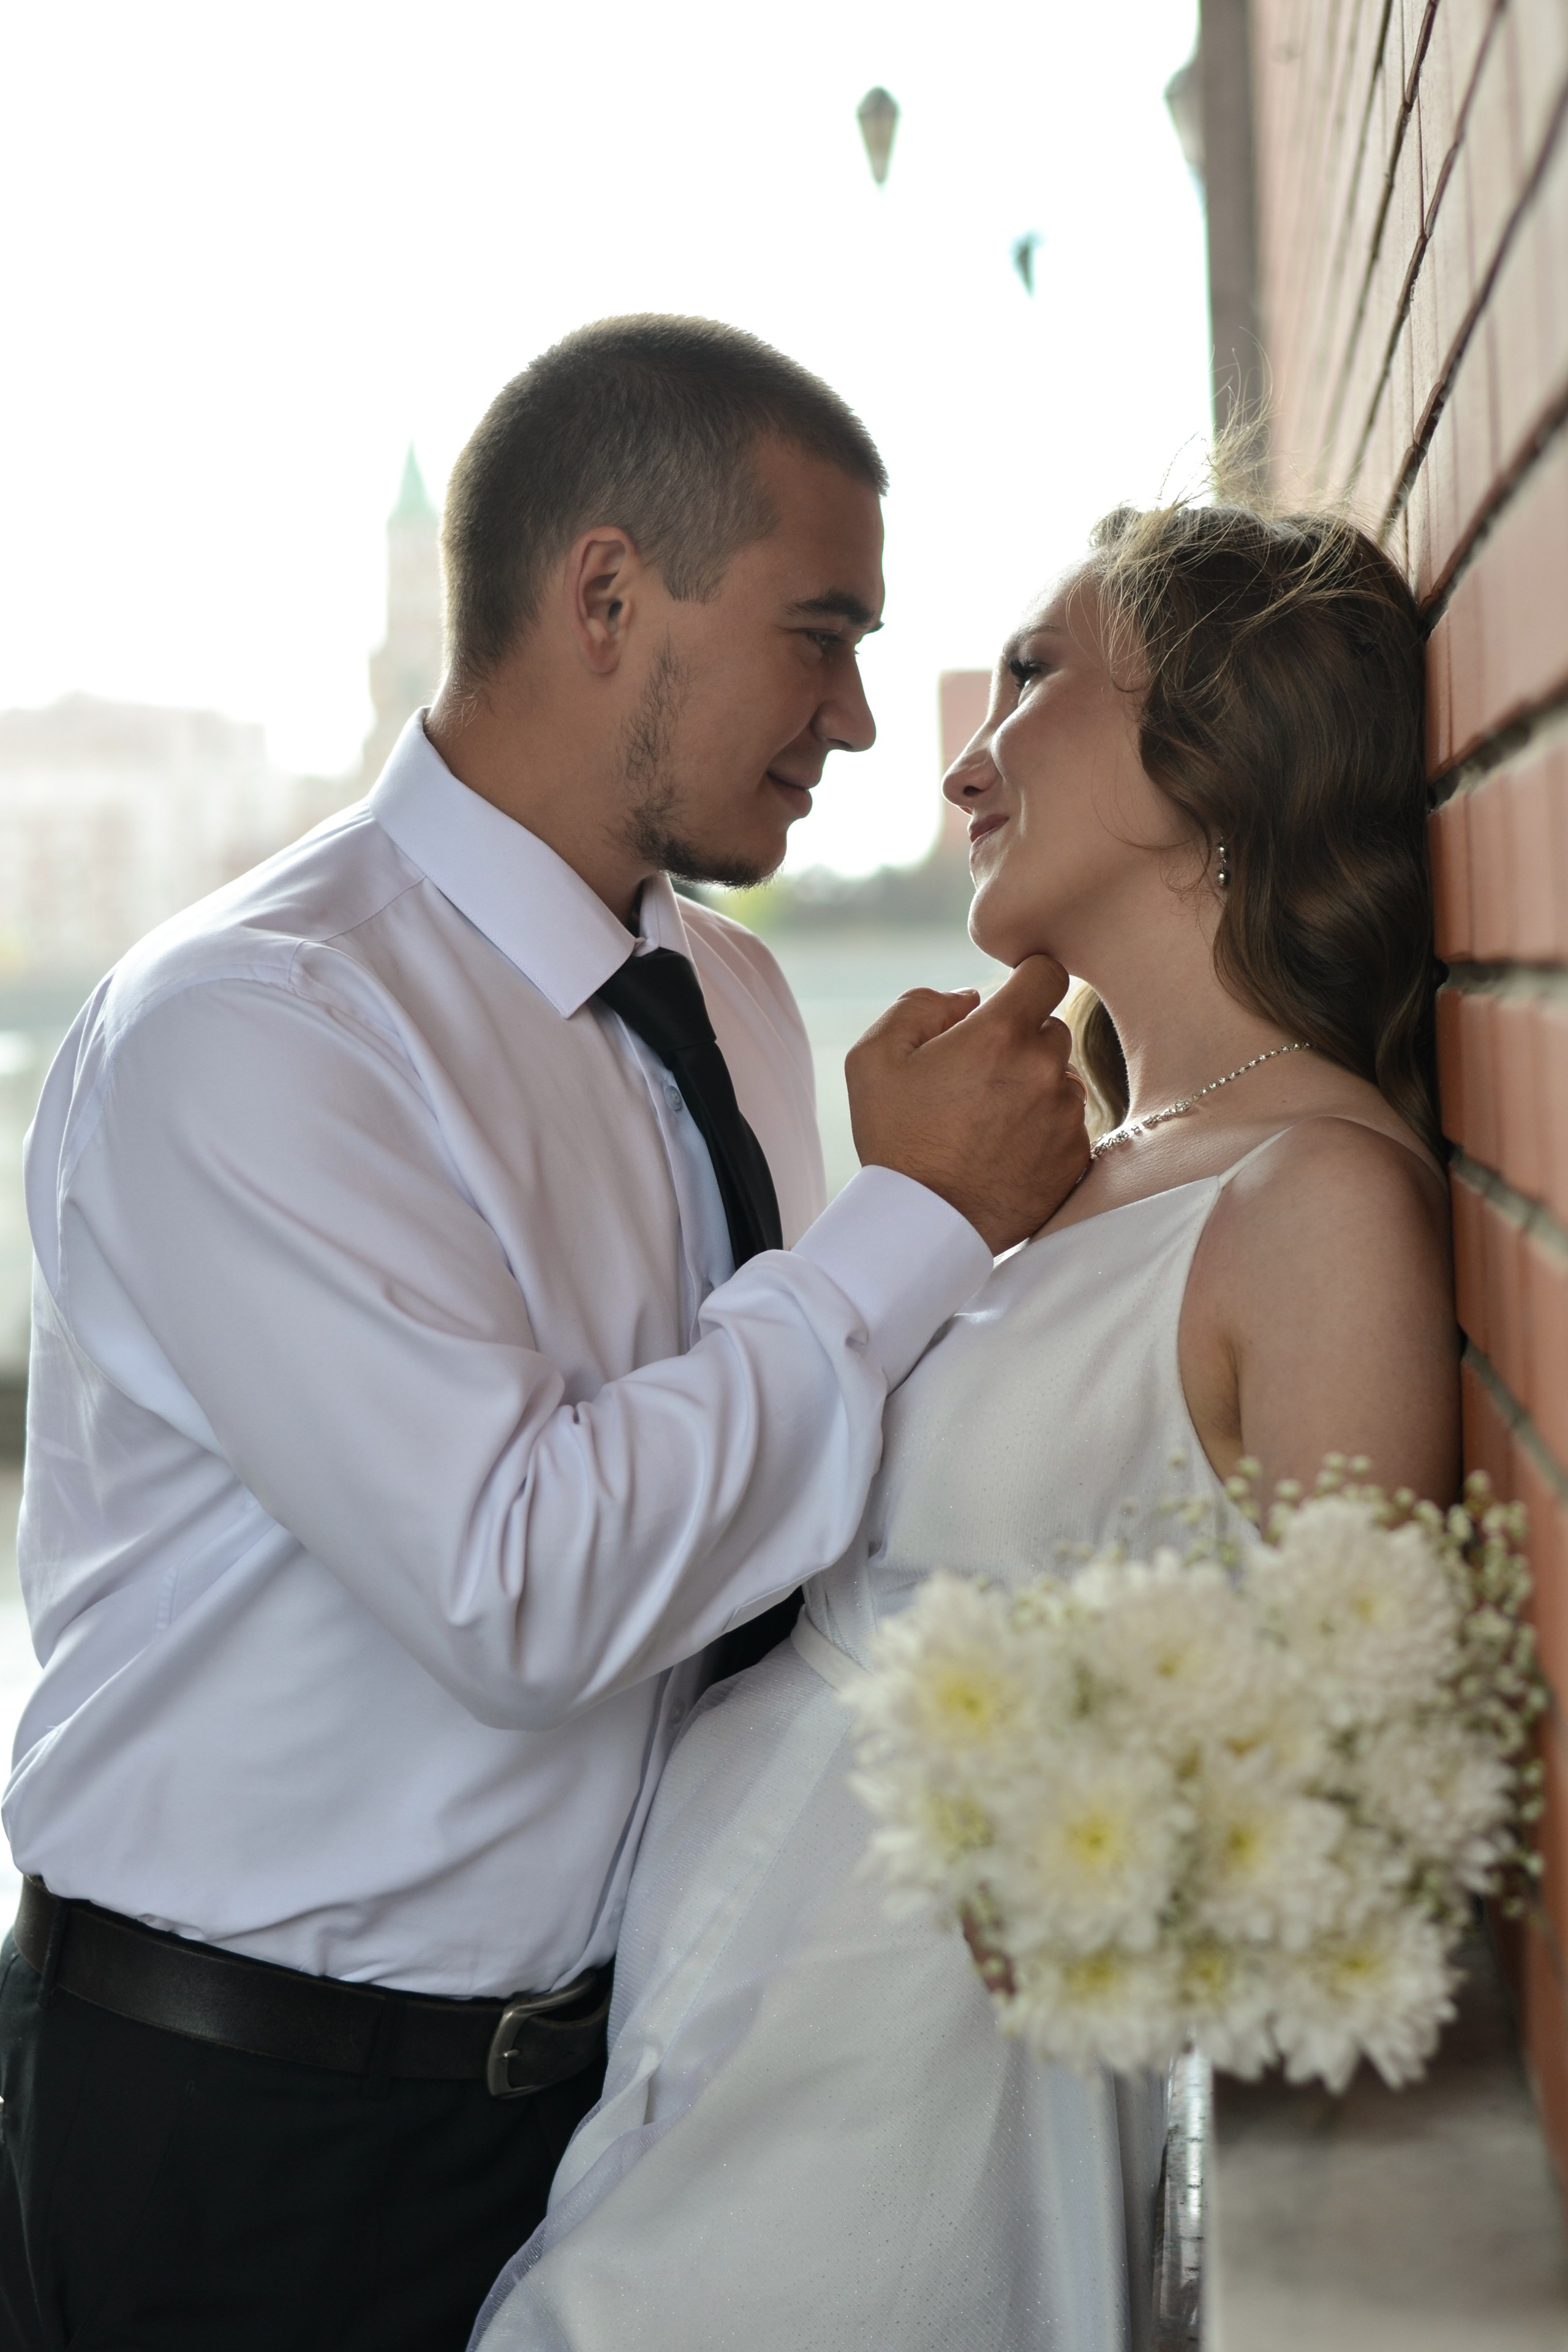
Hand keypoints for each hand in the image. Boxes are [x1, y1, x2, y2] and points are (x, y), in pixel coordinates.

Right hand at [846, 956, 1088, 1253]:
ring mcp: (1065, 1116)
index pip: (1048, 973)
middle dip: (1020, 1042)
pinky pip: (1069, 1125)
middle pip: (1052, 1029)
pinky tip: (1005, 1151)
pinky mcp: (1076, 1157)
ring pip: (1062, 1079)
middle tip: (978, 1079)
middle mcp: (1043, 1069)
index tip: (1010, 1000)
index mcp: (998, 1034)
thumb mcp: (874, 1058)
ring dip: (1035, 1088)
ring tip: (989, 1122)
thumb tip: (968, 998)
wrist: (923, 1225)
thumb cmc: (894, 1140)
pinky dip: (1044, 1130)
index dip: (1028, 980)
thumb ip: (919, 1006)